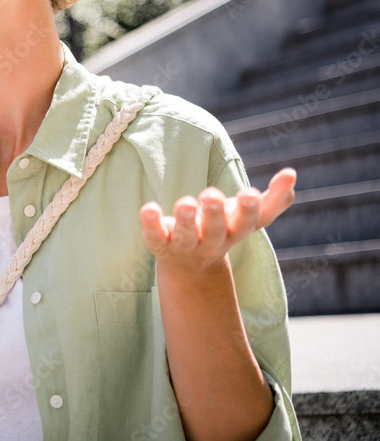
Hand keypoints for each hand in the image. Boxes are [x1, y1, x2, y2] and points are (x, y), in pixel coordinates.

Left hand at [139, 168, 296, 274]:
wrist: (189, 266)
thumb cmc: (222, 229)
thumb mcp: (247, 217)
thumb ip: (272, 200)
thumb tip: (292, 173)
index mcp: (237, 230)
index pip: (250, 222)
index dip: (252, 209)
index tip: (251, 192)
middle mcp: (213, 240)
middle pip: (217, 230)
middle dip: (215, 213)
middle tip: (211, 194)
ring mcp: (186, 245)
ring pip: (187, 236)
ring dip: (186, 219)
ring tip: (185, 202)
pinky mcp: (161, 244)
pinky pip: (155, 237)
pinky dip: (151, 224)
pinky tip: (148, 209)